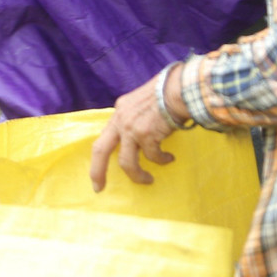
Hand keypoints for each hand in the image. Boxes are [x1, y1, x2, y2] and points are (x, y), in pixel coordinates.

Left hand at [88, 71, 182, 191]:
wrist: (179, 89)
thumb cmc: (167, 94)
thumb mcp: (141, 103)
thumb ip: (135, 118)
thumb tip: (139, 137)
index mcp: (119, 111)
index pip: (103, 137)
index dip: (98, 156)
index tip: (97, 172)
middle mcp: (121, 120)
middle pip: (101, 150)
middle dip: (97, 171)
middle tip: (99, 187)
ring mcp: (131, 128)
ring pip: (127, 162)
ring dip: (138, 175)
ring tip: (148, 180)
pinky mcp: (146, 135)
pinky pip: (153, 157)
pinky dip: (161, 160)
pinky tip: (169, 158)